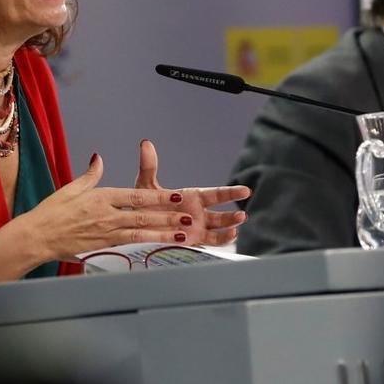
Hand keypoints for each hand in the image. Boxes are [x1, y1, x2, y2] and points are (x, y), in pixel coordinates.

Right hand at [25, 153, 194, 261]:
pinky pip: (129, 245)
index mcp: (100, 197)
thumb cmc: (50, 213)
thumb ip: (90, 175)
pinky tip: (160, 245)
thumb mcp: (71, 189)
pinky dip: (146, 244)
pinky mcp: (102, 247)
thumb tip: (99, 159)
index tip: (176, 195)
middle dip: (168, 215)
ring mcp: (105, 233)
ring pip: (140, 232)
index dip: (159, 197)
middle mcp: (106, 215)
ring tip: (183, 233)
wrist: (35, 237)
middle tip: (189, 216)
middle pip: (143, 214)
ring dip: (163, 232)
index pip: (136, 196)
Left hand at [134, 138, 249, 246]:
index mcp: (193, 197)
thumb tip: (145, 143)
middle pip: (221, 213)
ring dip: (229, 227)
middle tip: (242, 215)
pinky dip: (221, 239)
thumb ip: (149, 166)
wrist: (138, 225)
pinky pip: (211, 240)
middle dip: (232, 215)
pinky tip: (230, 236)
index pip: (216, 195)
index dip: (231, 193)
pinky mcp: (194, 240)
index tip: (245, 191)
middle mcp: (199, 212)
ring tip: (237, 227)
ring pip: (219, 227)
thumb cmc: (145, 204)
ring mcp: (198, 227)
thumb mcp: (146, 185)